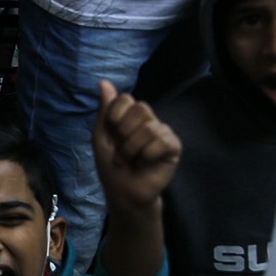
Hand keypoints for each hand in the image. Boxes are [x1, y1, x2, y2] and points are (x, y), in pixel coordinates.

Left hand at [91, 80, 180, 210]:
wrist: (124, 193)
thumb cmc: (112, 167)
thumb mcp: (101, 137)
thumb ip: (105, 111)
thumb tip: (104, 82)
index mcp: (130, 117)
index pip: (126, 99)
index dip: (116, 113)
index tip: (111, 130)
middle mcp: (148, 121)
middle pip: (141, 108)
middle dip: (125, 132)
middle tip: (121, 150)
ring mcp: (162, 133)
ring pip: (149, 127)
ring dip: (132, 149)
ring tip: (129, 161)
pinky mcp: (173, 147)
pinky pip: (162, 141)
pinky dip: (147, 155)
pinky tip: (146, 163)